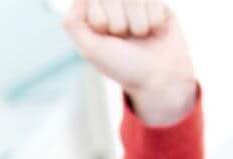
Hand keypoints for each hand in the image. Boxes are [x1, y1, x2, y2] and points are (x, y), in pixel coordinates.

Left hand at [61, 0, 196, 126]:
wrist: (159, 78)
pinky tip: (154, 32)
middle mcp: (116, 5)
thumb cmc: (123, 66)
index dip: (102, 22)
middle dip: (120, 24)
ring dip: (139, 25)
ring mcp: (137, 2)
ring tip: (140, 37)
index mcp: (96, 13)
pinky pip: (154, 2)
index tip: (107, 39)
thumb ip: (74, 22)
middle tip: (125, 39)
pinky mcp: (157, 3)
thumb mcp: (90, 49)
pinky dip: (155, 22)